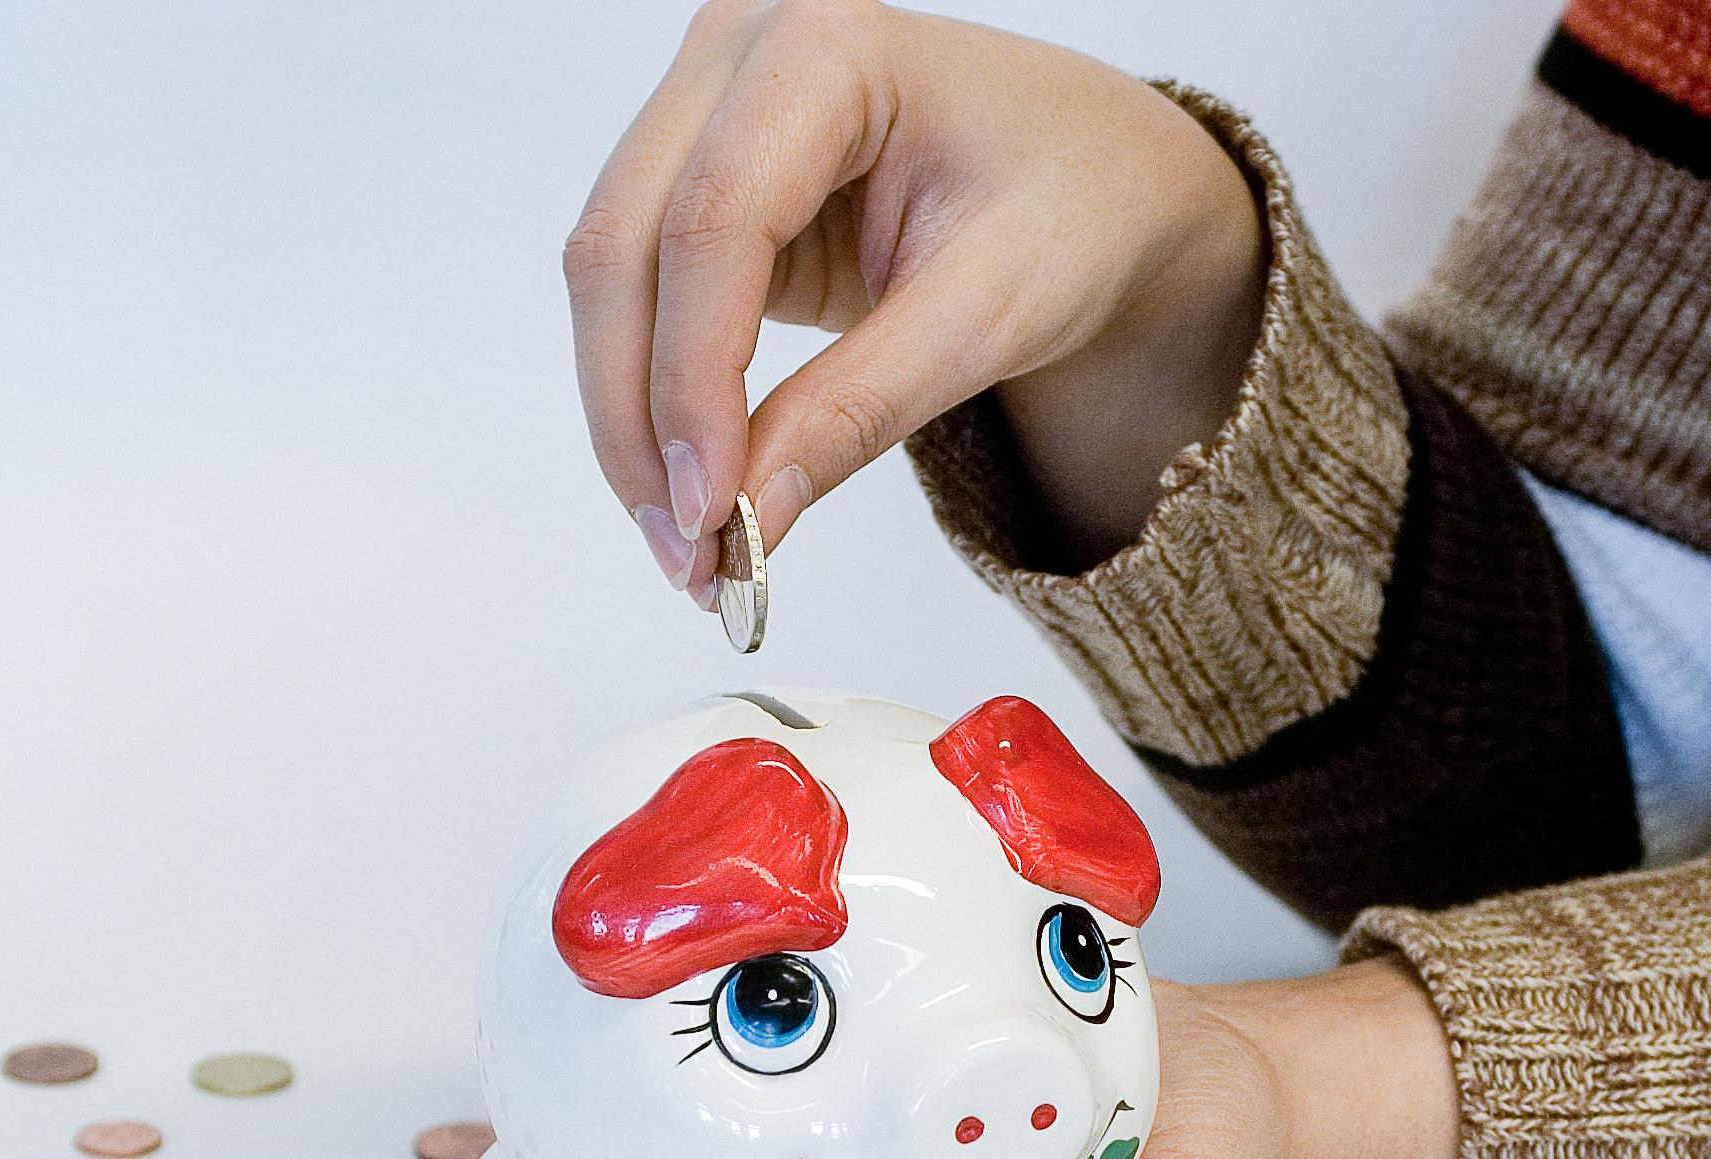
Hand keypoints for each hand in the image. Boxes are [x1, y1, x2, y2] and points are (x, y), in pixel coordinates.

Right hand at [569, 0, 1265, 598]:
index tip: (711, 510)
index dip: (694, 378)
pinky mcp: (702, 185)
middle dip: (641, 419)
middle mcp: (739, 56)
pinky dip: (658, 404)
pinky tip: (694, 494)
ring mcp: (705, 112)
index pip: (716, 222)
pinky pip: (642, 299)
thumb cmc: (1076, 207)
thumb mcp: (992, 313)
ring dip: (633, 426)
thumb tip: (747, 521)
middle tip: (687, 556)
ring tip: (689, 553)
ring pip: (610, 279)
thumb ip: (861, 409)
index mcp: (826, 47)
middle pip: (625, 247)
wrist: (1101, 183)